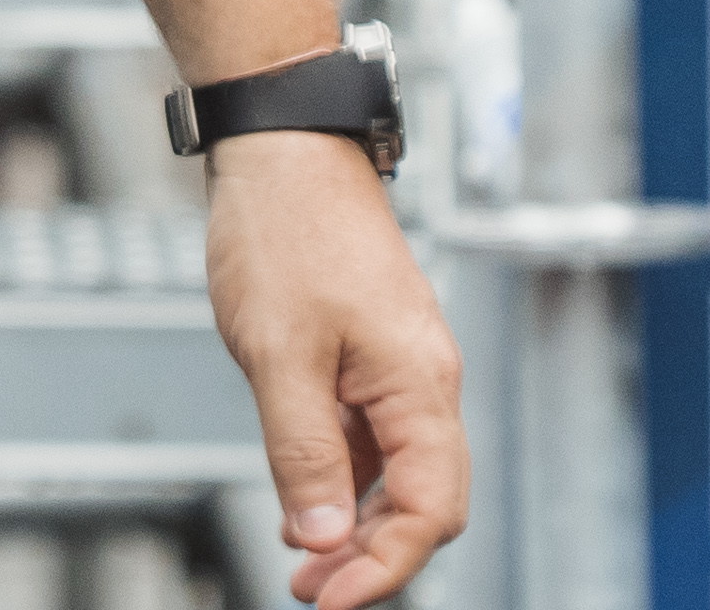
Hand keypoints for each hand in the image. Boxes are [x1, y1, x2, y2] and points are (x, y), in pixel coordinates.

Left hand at [204, 131, 467, 606]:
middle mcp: (424, 379)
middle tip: (308, 591)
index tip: (329, 601)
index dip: (385, 567)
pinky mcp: (370, 350)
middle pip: (423, 500)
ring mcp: (398, 364)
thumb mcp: (278, 354)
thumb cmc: (283, 232)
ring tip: (300, 560)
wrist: (280, 145)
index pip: (431, 510)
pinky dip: (341, 474)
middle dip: (371, 555)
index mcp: (419, 383)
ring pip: (395, 470)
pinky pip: (370, 434)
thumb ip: (303, 452)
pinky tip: (302, 498)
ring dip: (353, 520)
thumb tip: (323, 539)